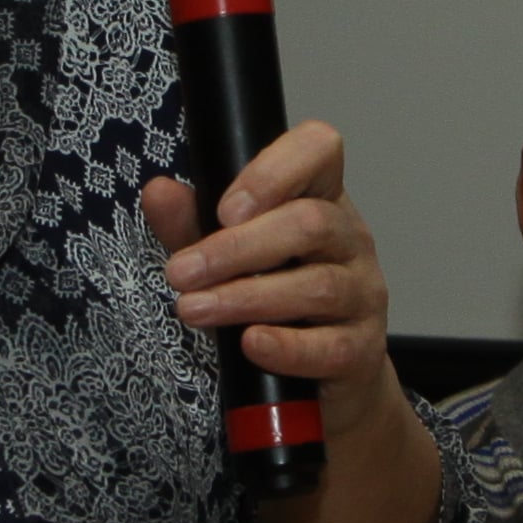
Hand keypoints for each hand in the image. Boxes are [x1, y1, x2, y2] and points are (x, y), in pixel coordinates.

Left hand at [146, 119, 398, 402]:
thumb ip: (193, 223)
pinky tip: (251, 343)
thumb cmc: (273, 299)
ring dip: (247, 298)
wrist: (317, 372)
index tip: (224, 210)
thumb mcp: (226, 254)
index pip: (318, 150)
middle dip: (237, 249)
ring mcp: (363, 294)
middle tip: (182, 272)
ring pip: (318, 286)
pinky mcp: (362, 349)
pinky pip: (330, 347)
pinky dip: (287, 346)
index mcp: (320, 197)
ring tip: (195, 309)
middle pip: (310, 224)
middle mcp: (350, 238)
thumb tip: (159, 192)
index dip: (274, 170)